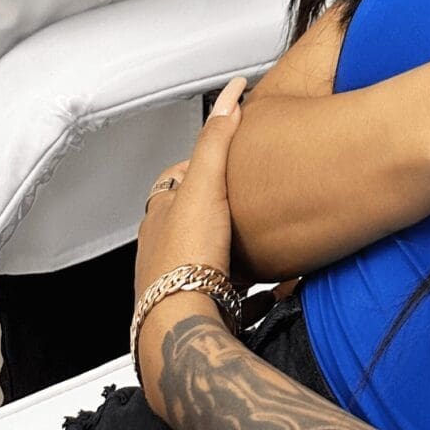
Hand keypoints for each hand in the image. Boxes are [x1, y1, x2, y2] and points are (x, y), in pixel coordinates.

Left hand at [134, 76, 246, 413]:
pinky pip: (228, 294)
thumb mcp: (204, 186)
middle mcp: (163, 249)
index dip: (202, 161)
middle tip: (250, 197)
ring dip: (233, 248)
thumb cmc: (185, 263)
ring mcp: (180, 282)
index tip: (225, 150)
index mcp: (160, 216)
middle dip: (220, 207)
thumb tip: (228, 98)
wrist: (184, 331)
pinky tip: (269, 288)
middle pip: (193, 217)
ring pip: (209, 255)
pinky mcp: (201, 311)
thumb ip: (216, 141)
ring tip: (263, 241)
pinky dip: (247, 289)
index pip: (177, 177)